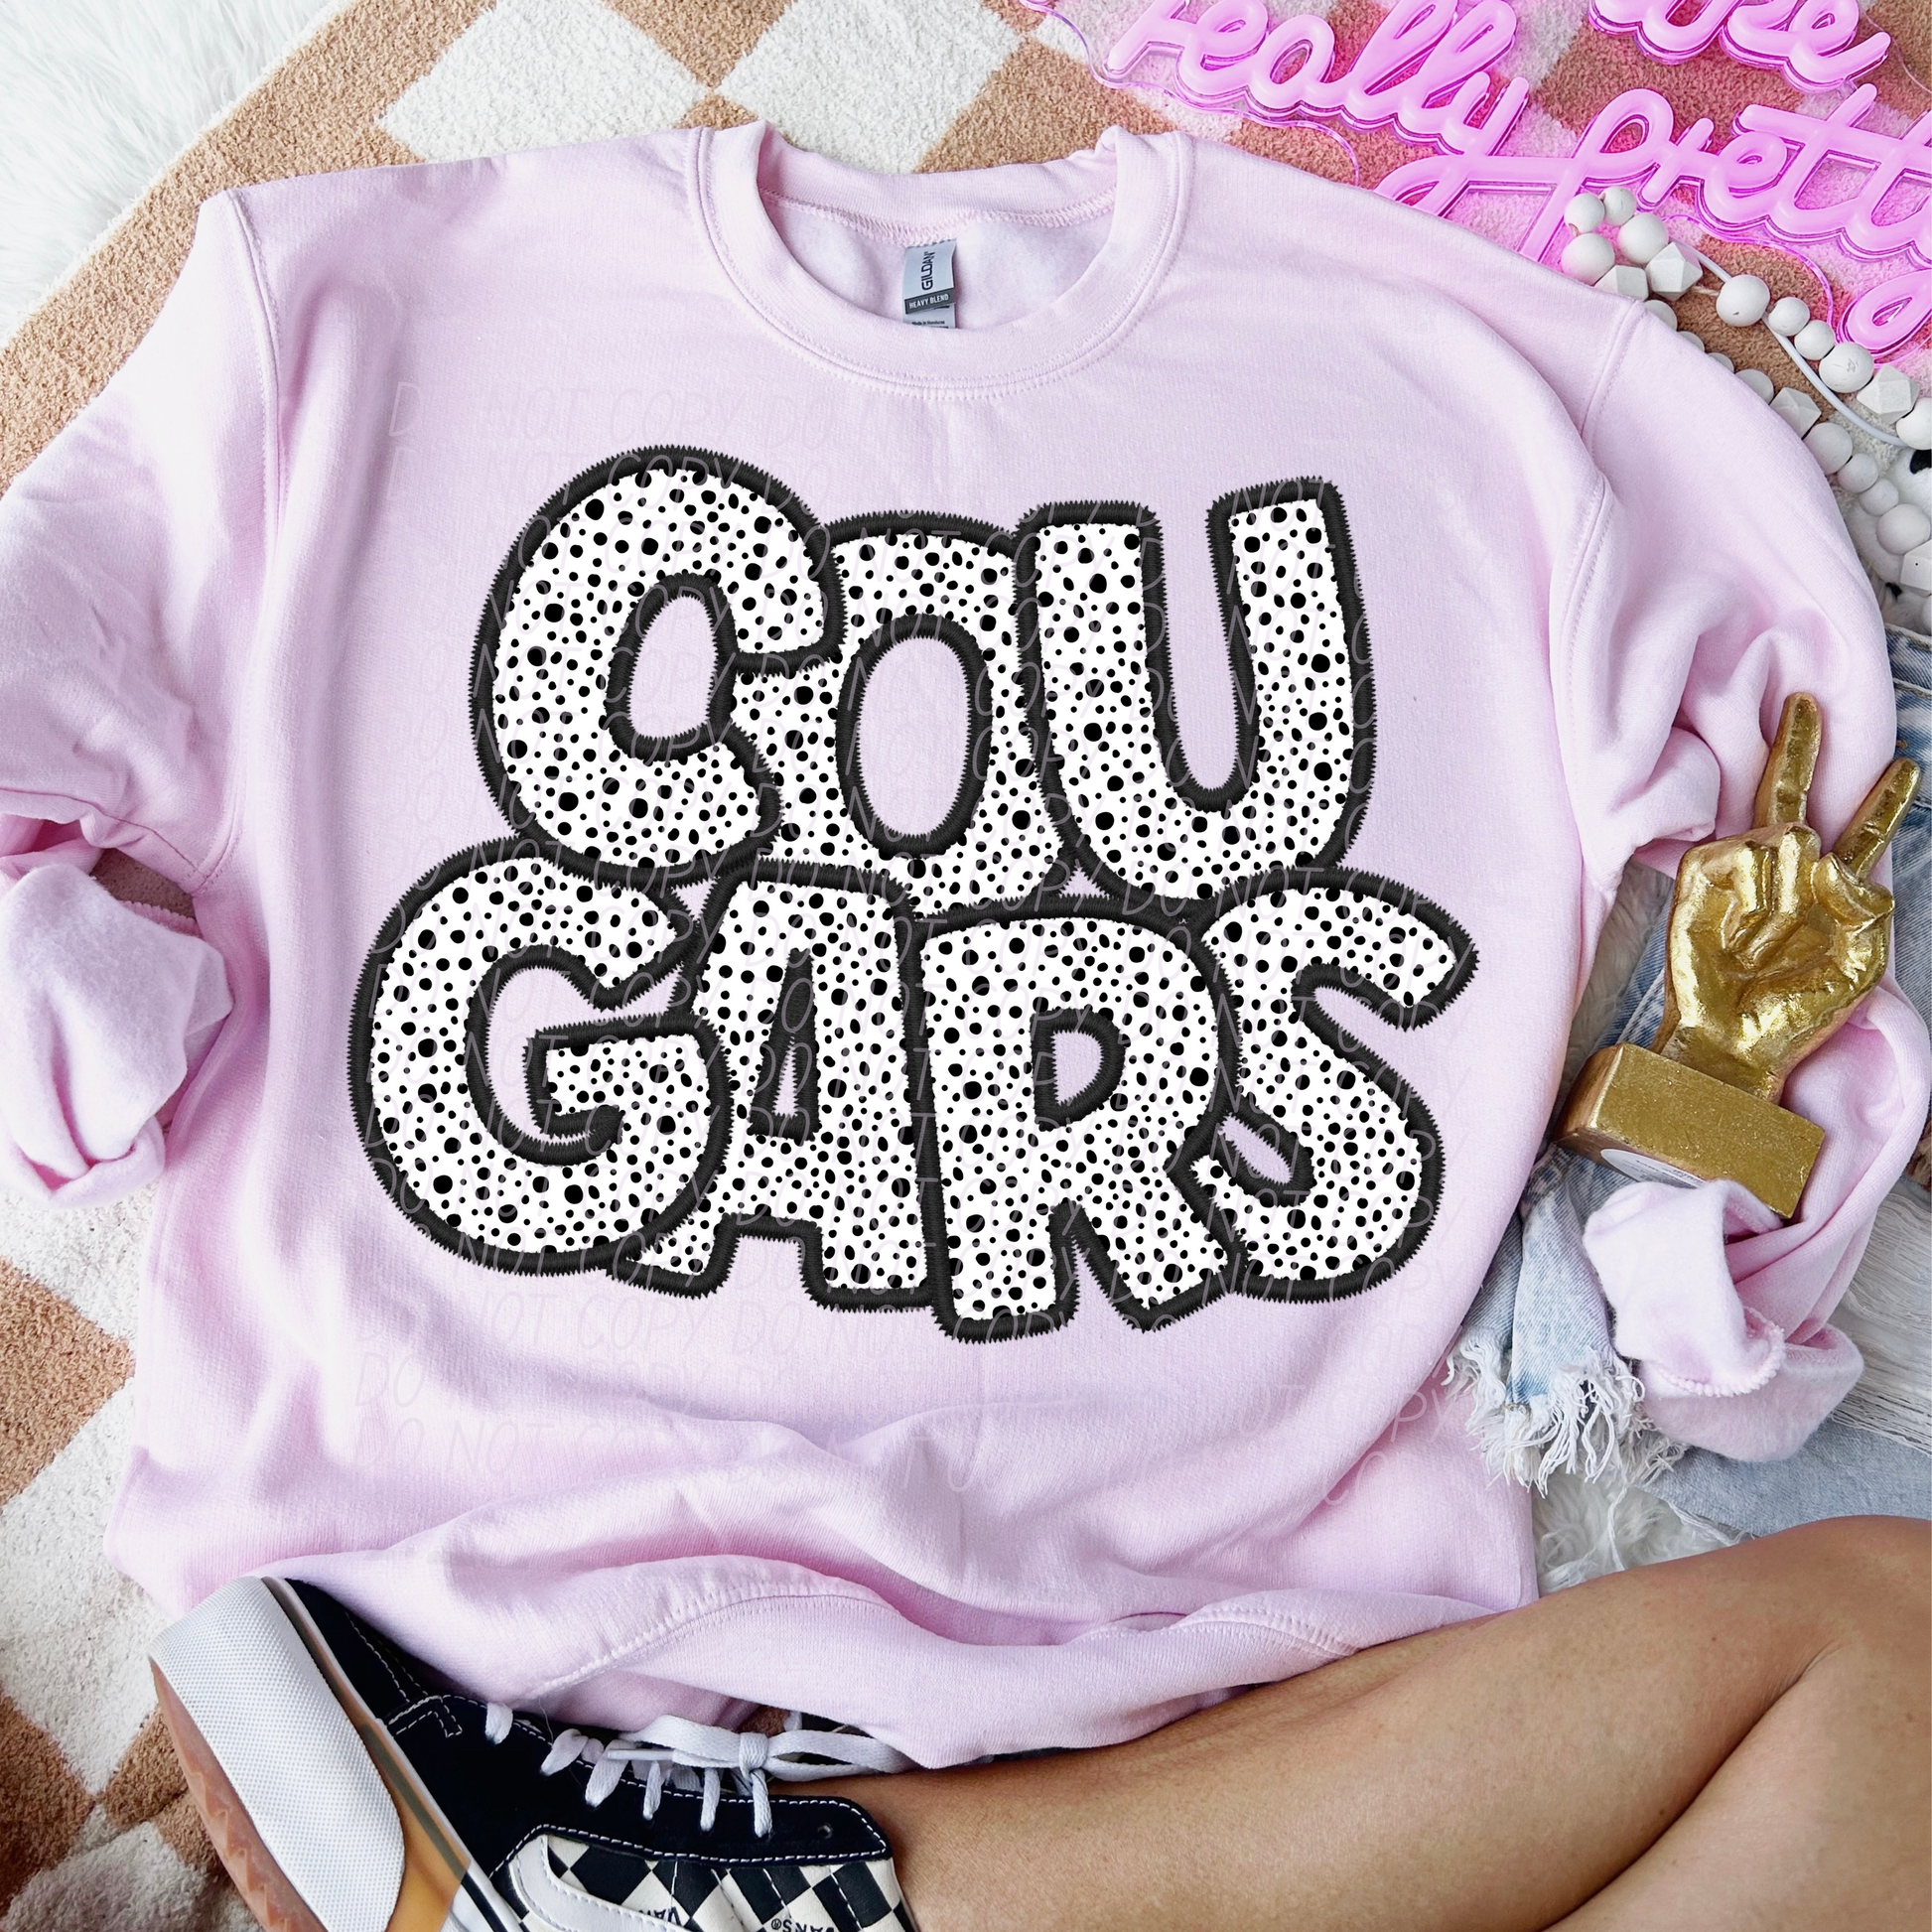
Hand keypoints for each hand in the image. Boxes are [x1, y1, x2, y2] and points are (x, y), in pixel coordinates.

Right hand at [1652, 692, 1918, 1102]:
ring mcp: (1739, 866)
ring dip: (1787, 902)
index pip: (1862, 834)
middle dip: (1800, 746)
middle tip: (1805, 703)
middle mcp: (1783, 868)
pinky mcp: (1701, 871)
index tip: (1905, 765)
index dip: (1884, 801)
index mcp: (1830, 889)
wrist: (1736, 1039)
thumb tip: (1827, 858)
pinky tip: (1738, 934)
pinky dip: (1753, 899)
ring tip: (1765, 947)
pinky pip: (1748, 854)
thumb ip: (1868, 902)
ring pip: (1789, 836)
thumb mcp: (1865, 961)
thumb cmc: (1797, 1009)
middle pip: (1793, 792)